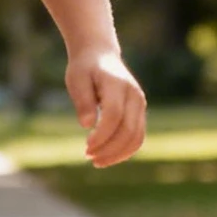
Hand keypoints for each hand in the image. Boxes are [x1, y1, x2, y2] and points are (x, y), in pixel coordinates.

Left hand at [65, 48, 146, 168]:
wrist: (100, 56)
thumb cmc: (84, 69)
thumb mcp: (76, 79)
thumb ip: (83, 100)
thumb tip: (87, 125)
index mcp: (118, 84)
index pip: (114, 114)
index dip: (102, 134)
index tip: (86, 146)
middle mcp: (134, 95)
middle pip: (128, 129)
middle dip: (109, 148)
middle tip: (88, 156)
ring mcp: (140, 104)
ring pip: (136, 137)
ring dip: (118, 154)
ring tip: (96, 161)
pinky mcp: (140, 113)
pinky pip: (137, 137)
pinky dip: (124, 151)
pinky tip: (107, 156)